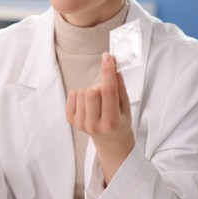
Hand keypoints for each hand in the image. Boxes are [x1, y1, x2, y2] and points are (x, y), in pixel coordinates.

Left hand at [66, 52, 134, 183]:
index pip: (108, 92)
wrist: (110, 140)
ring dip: (90, 91)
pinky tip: (87, 102)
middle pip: (91, 91)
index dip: (108, 72)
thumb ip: (120, 86)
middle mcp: (95, 125)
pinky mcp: (72, 120)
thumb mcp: (126, 106)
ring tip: (97, 101)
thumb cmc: (119, 122)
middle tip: (104, 93)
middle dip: (99, 86)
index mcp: (112, 122)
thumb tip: (114, 66)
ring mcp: (81, 124)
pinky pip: (72, 95)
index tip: (108, 57)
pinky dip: (79, 94)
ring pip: (81, 92)